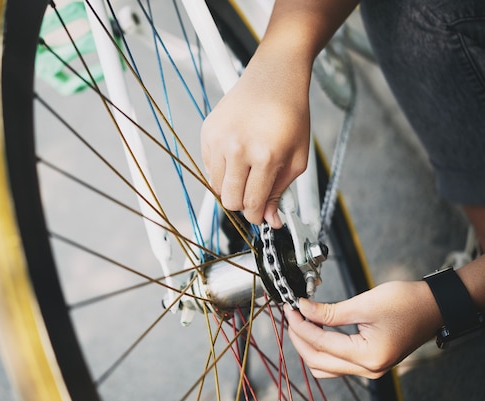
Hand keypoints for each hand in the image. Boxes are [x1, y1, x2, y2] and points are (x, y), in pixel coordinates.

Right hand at [201, 70, 309, 227]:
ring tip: (247, 172)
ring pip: (216, 187)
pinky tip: (237, 155)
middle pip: (229, 200)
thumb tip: (271, 220)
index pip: (252, 204)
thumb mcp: (297, 157)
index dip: (257, 216)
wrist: (274, 76)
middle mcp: (238, 148)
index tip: (260, 215)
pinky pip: (208, 167)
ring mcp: (219, 140)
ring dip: (231, 187)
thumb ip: (282, 191)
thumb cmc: (290, 114)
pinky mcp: (207, 132)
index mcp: (265, 156)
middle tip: (254, 194)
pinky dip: (221, 170)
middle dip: (243, 204)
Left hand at [283, 280, 442, 378]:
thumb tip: (303, 309)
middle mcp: (369, 369)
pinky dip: (323, 348)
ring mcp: (370, 368)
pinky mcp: (371, 361)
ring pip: (326, 366)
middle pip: (318, 361)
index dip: (301, 325)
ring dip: (309, 346)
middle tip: (292, 315)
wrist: (434, 306)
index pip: (321, 344)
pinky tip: (317, 328)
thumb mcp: (364, 303)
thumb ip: (330, 311)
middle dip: (300, 338)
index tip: (290, 309)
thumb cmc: (407, 302)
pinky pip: (338, 362)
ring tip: (302, 322)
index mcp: (368, 356)